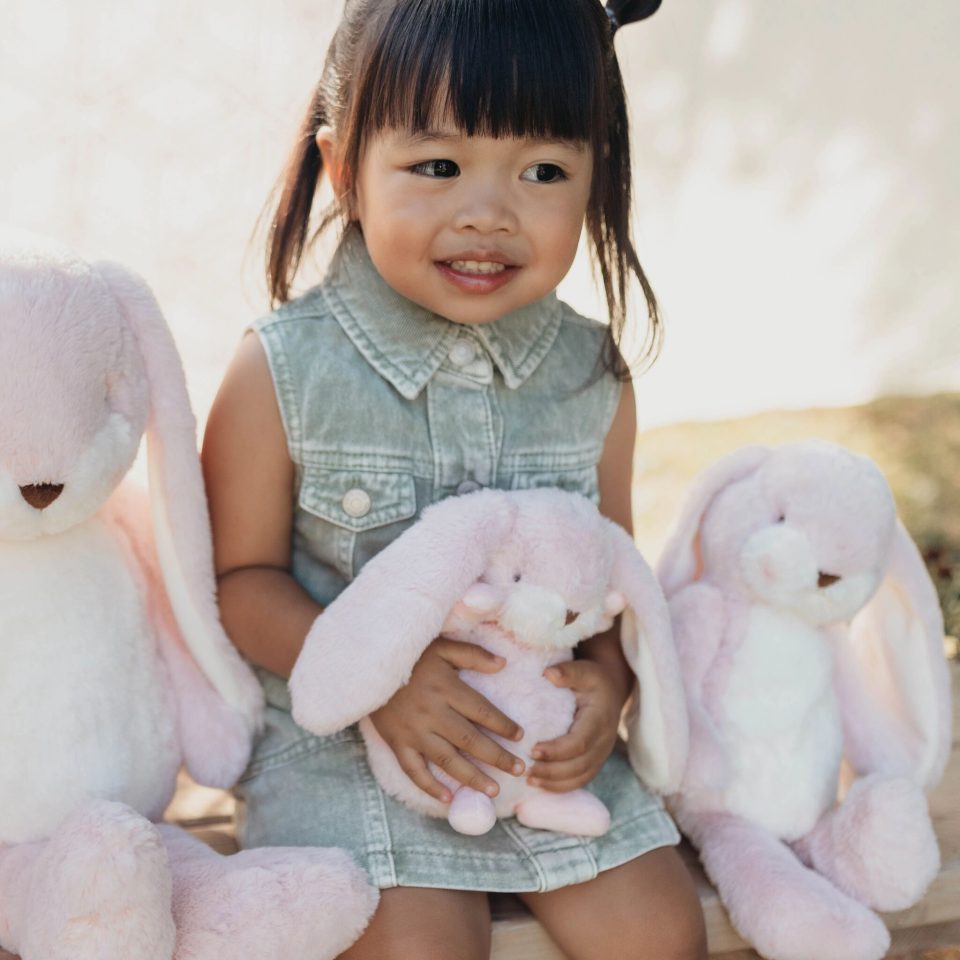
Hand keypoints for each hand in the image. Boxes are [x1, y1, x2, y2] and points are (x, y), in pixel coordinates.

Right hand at [368, 637, 524, 803]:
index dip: (503, 725)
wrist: (367, 667)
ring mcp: (414, 732)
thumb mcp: (442, 647)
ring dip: (472, 777)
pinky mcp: (397, 743)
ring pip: (447, 760)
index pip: (482, 711)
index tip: (520, 736)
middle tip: (520, 770)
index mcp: (447, 689)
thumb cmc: (410, 656)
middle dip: (497, 757)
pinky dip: (430, 786)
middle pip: (470, 740)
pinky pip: (414, 770)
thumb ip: (472, 654)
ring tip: (494, 790)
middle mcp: (433, 714)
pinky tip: (448, 798)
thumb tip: (503, 664)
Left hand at [527, 659, 624, 792]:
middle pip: (579, 765)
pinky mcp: (595, 762)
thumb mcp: (584, 670)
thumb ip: (568, 672)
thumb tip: (548, 674)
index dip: (557, 750)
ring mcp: (601, 755)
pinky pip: (580, 780)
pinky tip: (539, 785)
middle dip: (551, 771)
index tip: (533, 750)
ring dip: (553, 783)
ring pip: (580, 777)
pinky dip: (560, 787)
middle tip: (525, 769)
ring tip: (528, 779)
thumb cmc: (593, 680)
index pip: (579, 742)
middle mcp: (604, 741)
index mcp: (599, 719)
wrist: (611, 693)